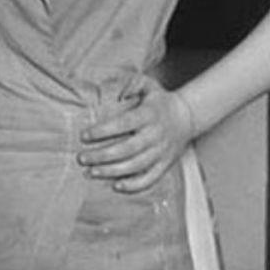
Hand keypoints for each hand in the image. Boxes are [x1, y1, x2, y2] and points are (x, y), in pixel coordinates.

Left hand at [78, 76, 196, 194]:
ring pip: (135, 166)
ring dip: (111, 172)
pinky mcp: (165, 164)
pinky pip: (150, 179)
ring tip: (90, 172)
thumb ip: (132, 83)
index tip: (84, 136)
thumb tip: (117, 93)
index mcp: (149, 115)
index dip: (103, 131)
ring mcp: (161, 152)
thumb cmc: (159, 101)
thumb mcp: (148, 85)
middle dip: (102, 156)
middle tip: (81, 158)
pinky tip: (116, 186)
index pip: (123, 124)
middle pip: (127, 149)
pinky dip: (134, 186)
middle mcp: (156, 135)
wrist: (187, 116)